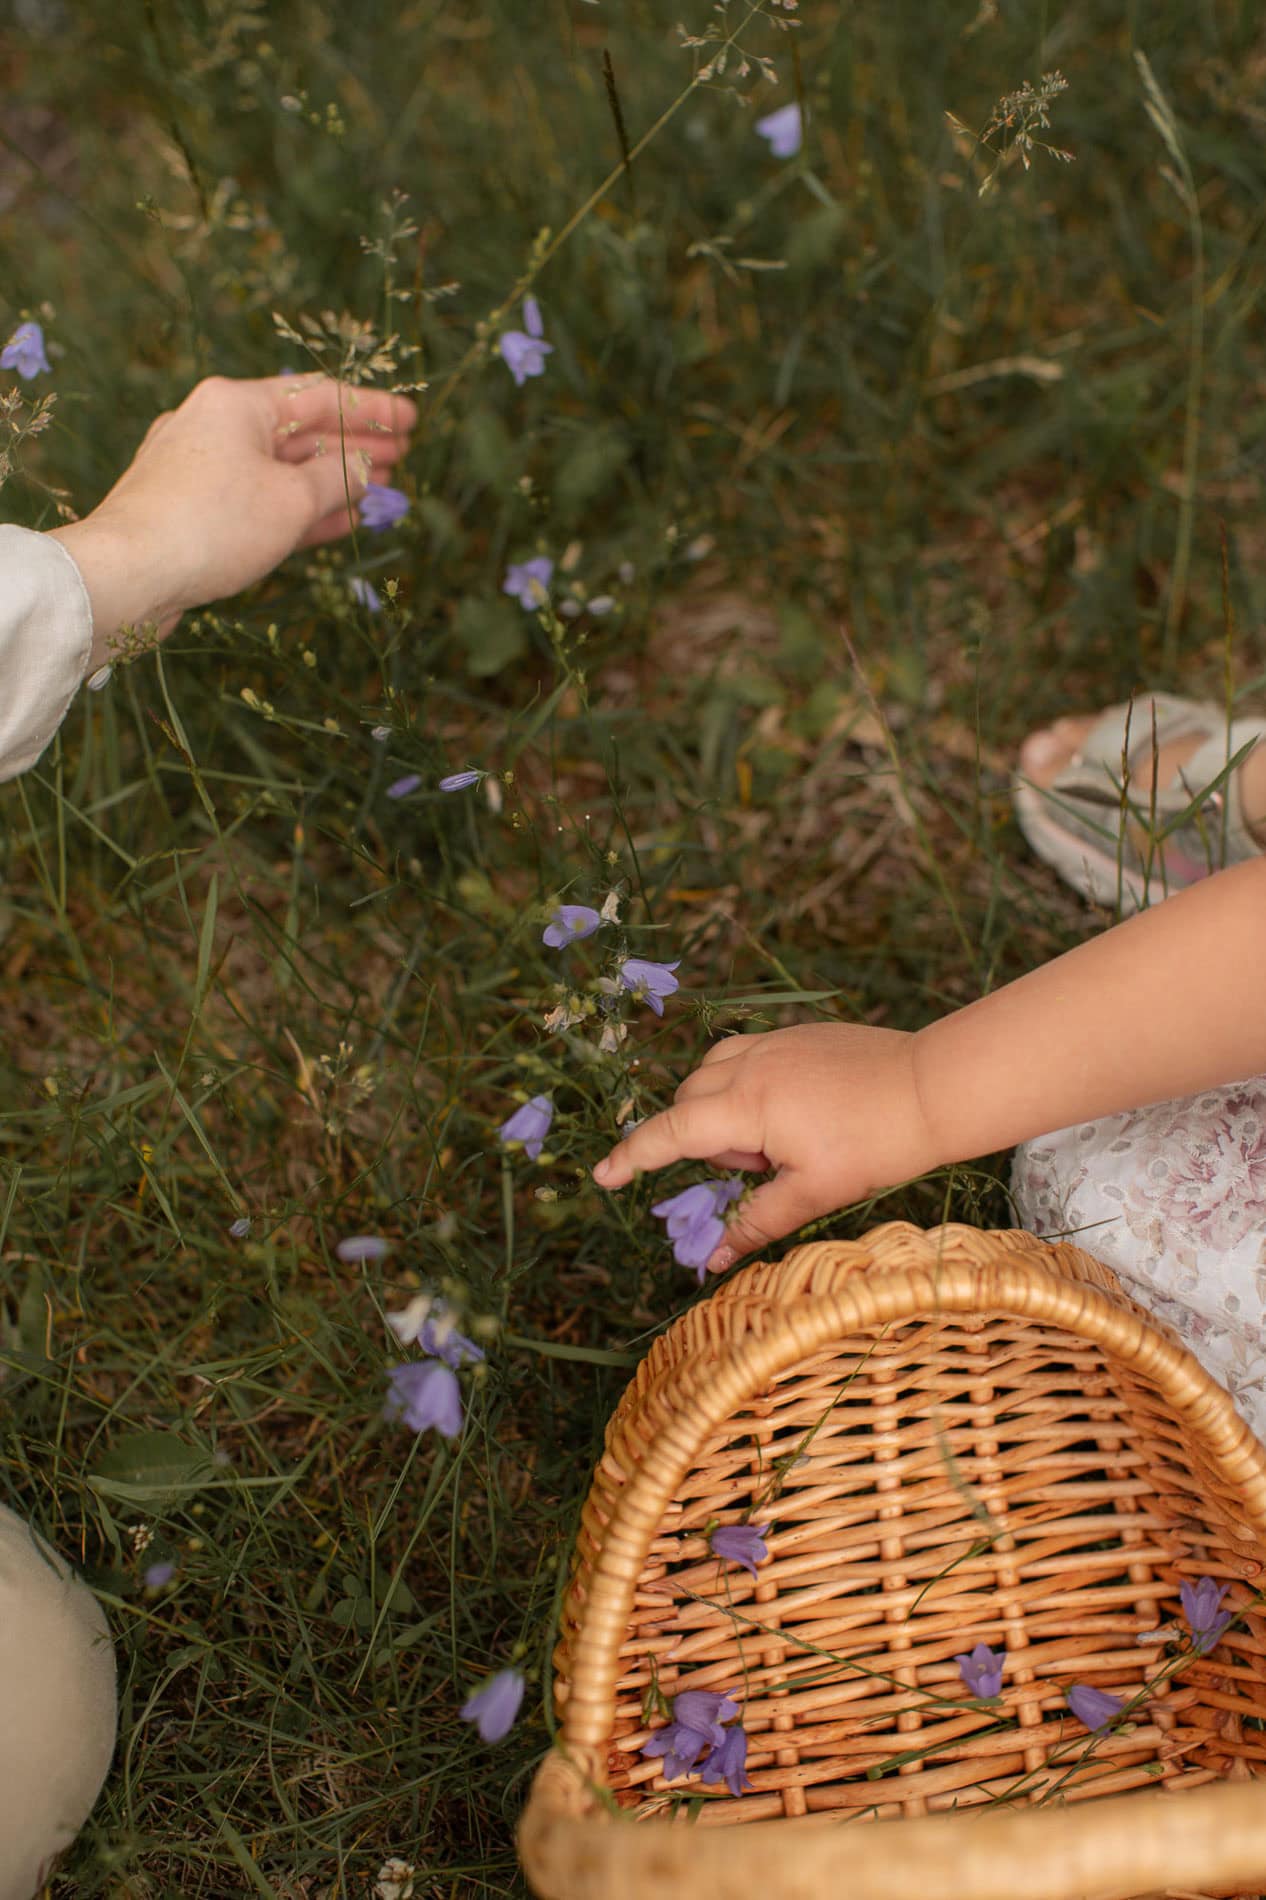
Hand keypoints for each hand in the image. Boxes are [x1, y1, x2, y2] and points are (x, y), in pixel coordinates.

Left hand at [50, 374, 416, 667]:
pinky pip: (256, 500)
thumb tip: (364, 467)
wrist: (128, 575)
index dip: (372, 409)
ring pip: (278, 469)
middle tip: (401, 458)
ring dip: (329, 482)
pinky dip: (296, 509)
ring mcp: (198, 468)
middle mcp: (212, 425)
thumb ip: (338, 478)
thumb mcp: (292, 499)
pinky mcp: (189, 509)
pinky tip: (332, 523)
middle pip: (298, 431)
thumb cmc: (213, 526)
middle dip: (352, 447)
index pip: (319, 395)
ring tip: (376, 492)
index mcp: (236, 403)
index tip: (412, 421)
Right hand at [591, 1022, 942, 1272]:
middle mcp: (749, 1063)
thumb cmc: (877, 1144)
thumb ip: (756, 1222)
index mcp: (747, 1105)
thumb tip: (712, 1261)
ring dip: (722, 1109)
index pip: (670, 1133)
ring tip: (779, 1140)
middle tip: (765, 1167)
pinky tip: (795, 1111)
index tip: (602, 1176)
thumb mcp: (815, 1193)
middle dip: (706, 1140)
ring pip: (711, 1073)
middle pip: (687, 1102)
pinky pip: (743, 1055)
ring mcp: (772, 1041)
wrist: (932, 1087)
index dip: (632, 1157)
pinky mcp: (794, 1034)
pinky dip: (746, 1086)